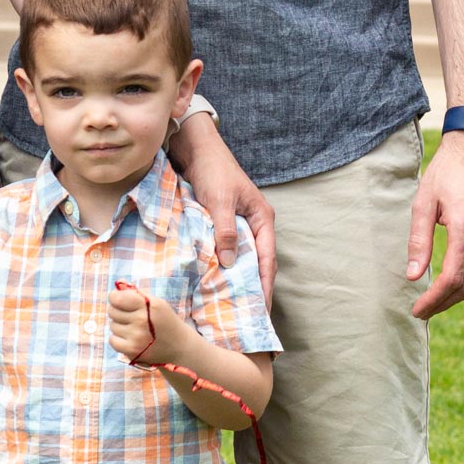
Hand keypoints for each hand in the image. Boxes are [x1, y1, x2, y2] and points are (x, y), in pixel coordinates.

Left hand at [108, 285, 187, 365]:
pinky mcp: (132, 351)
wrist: (179, 347)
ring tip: (134, 328)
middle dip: (117, 311)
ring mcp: (137, 337)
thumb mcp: (156, 302)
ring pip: (112, 326)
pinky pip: (112, 340)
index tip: (117, 299)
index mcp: (149, 305)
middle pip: (112, 311)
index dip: (114, 297)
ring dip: (119, 326)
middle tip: (129, 315)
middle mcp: (142, 321)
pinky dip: (118, 339)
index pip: (117, 298)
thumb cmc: (164, 321)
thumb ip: (136, 293)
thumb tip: (118, 284)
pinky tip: (129, 338)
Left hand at [168, 115, 275, 306]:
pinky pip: (223, 249)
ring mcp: (237, 224)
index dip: (264, 286)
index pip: (268, 260)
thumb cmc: (213, 170)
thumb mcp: (220, 200)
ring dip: (234, 278)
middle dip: (252, 288)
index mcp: (262, 218)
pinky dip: (220, 264)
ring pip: (239, 257)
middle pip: (256, 262)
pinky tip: (211, 281)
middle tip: (246, 316)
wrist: (195, 148)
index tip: (262, 311)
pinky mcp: (220, 222)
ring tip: (228, 305)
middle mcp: (254, 224)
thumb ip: (225, 231)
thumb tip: (229, 263)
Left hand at [406, 133, 463, 317]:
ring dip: (462, 294)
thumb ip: (419, 241)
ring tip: (439, 299)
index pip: (451, 278)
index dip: (434, 299)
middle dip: (445, 302)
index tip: (418, 309)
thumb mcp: (423, 202)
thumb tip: (413, 276)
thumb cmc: (445, 172)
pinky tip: (461, 282)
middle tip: (425, 310)